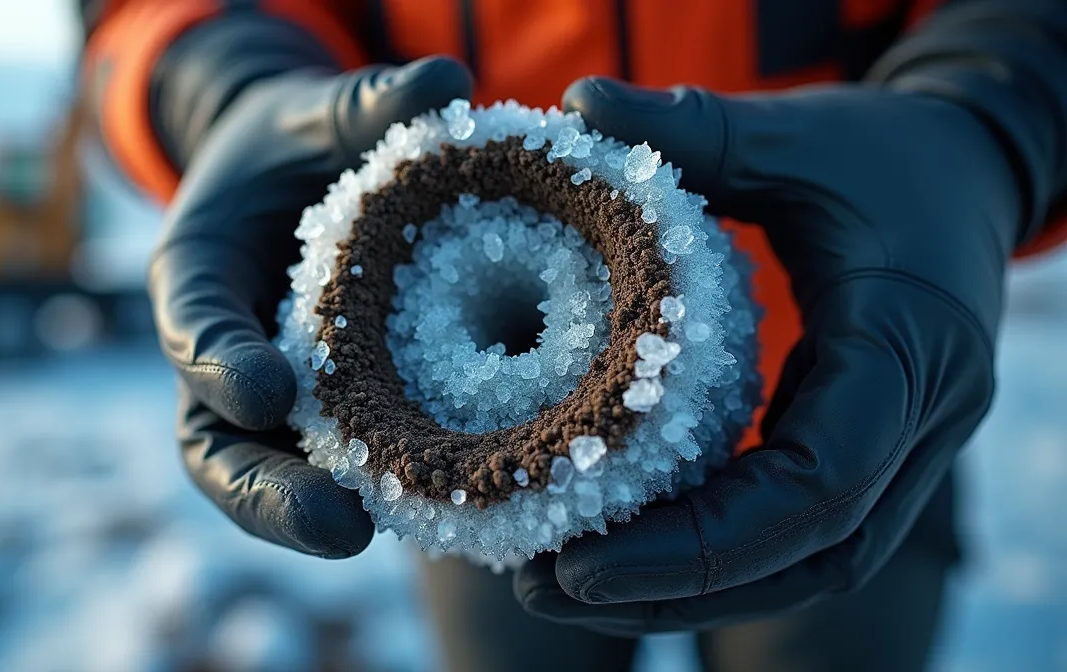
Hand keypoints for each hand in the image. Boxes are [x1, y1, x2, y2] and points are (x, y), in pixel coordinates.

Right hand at [151, 57, 471, 557]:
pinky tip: (448, 513)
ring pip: (275, 480)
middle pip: (219, 446)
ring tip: (392, 543)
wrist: (306, 176)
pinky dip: (384, 497)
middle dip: (266, 496)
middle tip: (336, 528)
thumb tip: (445, 87)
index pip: (193, 326)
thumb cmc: (303, 140)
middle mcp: (226, 353)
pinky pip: (344, 472)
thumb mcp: (323, 110)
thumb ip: (370, 102)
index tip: (267, 390)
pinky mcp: (331, 421)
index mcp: (200, 275)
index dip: (220, 363)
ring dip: (321, 520)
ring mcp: (274, 399)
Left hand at [514, 78, 1024, 632]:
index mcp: (912, 343)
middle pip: (812, 554)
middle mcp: (922, 416)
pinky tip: (630, 552)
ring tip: (569, 589)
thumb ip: (695, 127)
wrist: (972, 172)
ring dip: (695, 592)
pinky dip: (722, 557)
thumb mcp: (796, 133)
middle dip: (679, 587)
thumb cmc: (885, 150)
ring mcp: (906, 445)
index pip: (823, 481)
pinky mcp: (873, 449)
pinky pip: (805, 533)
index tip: (583, 560)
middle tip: (549, 586)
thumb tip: (578, 103)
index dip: (705, 541)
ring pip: (812, 565)